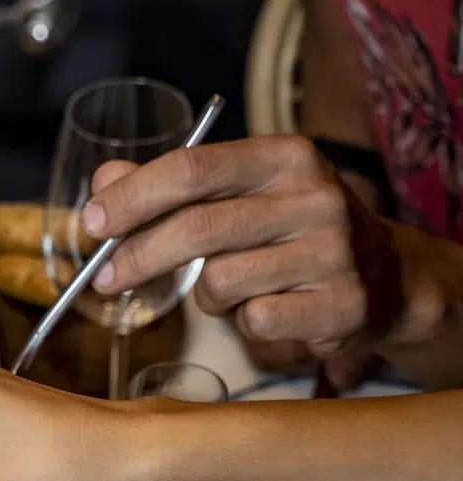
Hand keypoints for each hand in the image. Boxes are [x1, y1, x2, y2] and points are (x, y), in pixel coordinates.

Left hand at [81, 137, 404, 377]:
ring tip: (235, 291)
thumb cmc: (294, 234)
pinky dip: (246, 324)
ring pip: (220, 285)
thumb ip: (172, 186)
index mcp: (285, 157)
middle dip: (139, 257)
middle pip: (196, 228)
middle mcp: (314, 197)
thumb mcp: (241, 195)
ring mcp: (331, 253)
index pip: (192, 168)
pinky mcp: (339, 305)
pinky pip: (254, 322)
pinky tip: (270, 310)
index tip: (93, 223)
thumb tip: (105, 181)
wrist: (386, 279)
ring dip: (208, 299)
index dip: (134, 198)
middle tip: (106, 280)